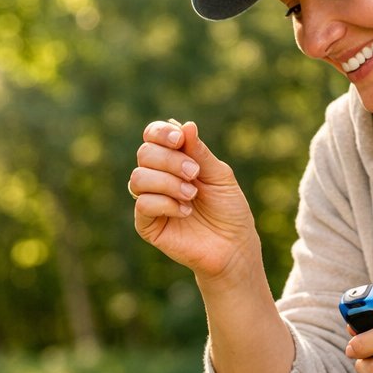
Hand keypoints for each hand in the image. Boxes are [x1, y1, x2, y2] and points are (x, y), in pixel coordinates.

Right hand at [129, 119, 259, 280]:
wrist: (233, 247)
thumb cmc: (229, 210)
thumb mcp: (219, 176)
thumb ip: (200, 153)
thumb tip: (186, 125)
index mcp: (173, 161)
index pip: (152, 137)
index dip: (160, 133)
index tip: (179, 139)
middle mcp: (158, 178)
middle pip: (144, 153)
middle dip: (170, 160)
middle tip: (195, 174)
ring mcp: (151, 201)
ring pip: (138, 178)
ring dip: (168, 183)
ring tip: (192, 195)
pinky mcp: (147, 225)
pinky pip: (142, 204)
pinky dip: (165, 203)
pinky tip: (185, 212)